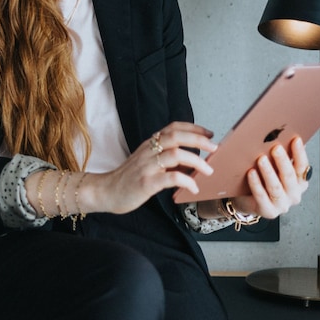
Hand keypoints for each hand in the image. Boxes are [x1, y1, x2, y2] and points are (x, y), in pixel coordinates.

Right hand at [79, 122, 216, 214]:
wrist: (105, 191)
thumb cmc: (128, 179)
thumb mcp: (146, 163)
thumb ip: (165, 159)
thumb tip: (192, 161)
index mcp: (149, 145)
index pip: (172, 128)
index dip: (193, 128)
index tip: (209, 133)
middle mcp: (148, 151)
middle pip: (175, 136)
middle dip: (198, 140)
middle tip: (215, 148)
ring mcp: (147, 166)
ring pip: (175, 154)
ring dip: (196, 161)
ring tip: (208, 170)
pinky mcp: (146, 182)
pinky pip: (171, 177)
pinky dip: (187, 181)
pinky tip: (193, 187)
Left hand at [230, 137, 310, 218]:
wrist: (247, 202)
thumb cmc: (263, 181)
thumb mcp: (274, 168)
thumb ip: (280, 156)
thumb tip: (281, 135)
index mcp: (299, 183)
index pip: (302, 167)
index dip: (300, 153)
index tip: (295, 139)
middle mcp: (294, 194)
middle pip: (289, 176)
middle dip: (282, 161)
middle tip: (275, 148)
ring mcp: (282, 204)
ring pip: (276, 187)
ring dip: (268, 172)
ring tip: (261, 159)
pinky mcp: (269, 211)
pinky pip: (261, 196)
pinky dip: (256, 184)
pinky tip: (251, 173)